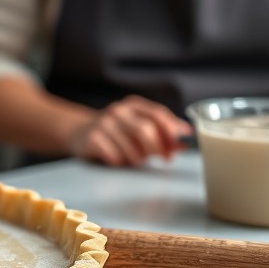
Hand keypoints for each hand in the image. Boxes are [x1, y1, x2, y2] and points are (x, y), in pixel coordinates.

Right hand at [65, 95, 190, 166]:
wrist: (81, 132)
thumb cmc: (119, 133)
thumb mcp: (140, 126)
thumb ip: (163, 132)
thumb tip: (187, 138)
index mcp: (133, 105)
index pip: (157, 114)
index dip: (171, 131)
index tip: (179, 146)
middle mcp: (118, 110)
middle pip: (145, 130)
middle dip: (157, 149)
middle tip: (163, 159)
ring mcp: (103, 123)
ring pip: (131, 148)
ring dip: (137, 159)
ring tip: (135, 158)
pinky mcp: (92, 138)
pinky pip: (114, 156)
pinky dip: (120, 162)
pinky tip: (117, 159)